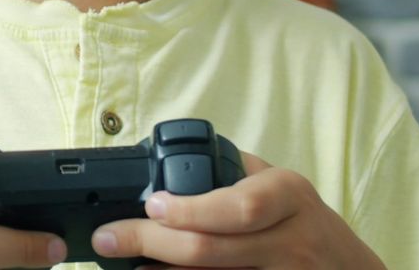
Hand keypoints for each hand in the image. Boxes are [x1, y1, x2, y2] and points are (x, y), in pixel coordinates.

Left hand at [89, 153, 384, 268]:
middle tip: (108, 237)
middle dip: (149, 242)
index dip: (190, 210)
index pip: (238, 207)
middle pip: (211, 249)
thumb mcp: (286, 187)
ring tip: (123, 261)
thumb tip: (172, 159)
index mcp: (289, 198)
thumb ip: (237, 170)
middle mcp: (290, 242)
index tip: (152, 205)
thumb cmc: (309, 224)